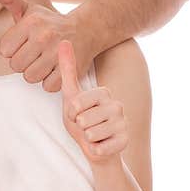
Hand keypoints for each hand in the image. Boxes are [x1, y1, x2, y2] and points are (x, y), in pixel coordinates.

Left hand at [0, 0, 79, 91]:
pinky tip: (55, 68)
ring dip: (36, 73)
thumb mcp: (28, 10)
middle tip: (36, 52)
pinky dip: (50, 81)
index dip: (13, 49)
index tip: (24, 42)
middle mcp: (44, 36)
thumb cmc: (50, 23)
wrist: (86, 30)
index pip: (4, 50)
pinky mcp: (69, 67)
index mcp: (30, 22)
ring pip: (30, 77)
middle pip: (16, 66)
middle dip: (24, 62)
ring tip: (45, 60)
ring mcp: (57, 53)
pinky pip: (47, 86)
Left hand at [59, 40, 127, 163]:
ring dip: (87, 139)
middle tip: (85, 126)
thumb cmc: (80, 120)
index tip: (76, 113)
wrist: (94, 146)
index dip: (71, 112)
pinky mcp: (125, 141)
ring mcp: (123, 123)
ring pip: (91, 134)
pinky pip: (100, 148)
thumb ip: (67, 69)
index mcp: (103, 92)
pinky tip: (100, 145)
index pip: (77, 103)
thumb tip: (64, 40)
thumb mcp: (69, 94)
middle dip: (78, 127)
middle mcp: (117, 105)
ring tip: (92, 135)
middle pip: (84, 119)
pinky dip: (95, 150)